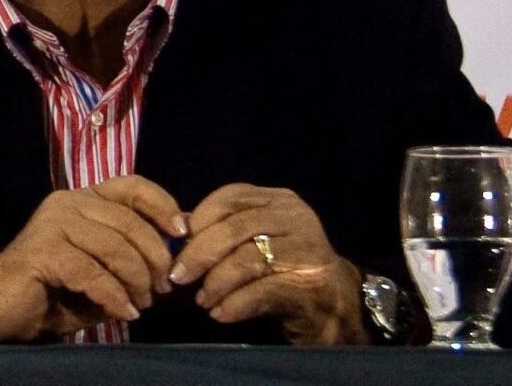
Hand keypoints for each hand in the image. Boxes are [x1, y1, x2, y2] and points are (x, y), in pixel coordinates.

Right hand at [0, 175, 187, 340]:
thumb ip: (134, 253)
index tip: (182, 234)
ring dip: (137, 280)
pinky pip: (92, 272)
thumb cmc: (53, 290)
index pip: (133, 186)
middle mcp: (69, 202)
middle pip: (129, 220)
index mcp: (85, 198)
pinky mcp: (43, 249)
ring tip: (142, 304)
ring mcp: (54, 222)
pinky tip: (124, 312)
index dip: (163, 205)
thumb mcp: (102, 268)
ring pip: (114, 246)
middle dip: (154, 258)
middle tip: (163, 289)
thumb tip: (180, 244)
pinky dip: (114, 295)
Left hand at [170, 183, 367, 344]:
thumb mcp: (255, 241)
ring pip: (247, 260)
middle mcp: (296, 217)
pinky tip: (220, 313)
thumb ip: (221, 230)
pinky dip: (235, 304)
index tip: (178, 243)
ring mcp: (307, 249)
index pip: (231, 197)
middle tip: (178, 277)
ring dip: (216, 283)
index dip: (199, 219)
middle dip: (200, 253)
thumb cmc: (285, 270)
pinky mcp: (310, 284)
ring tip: (203, 300)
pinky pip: (262, 291)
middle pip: (235, 228)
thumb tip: (178, 227)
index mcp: (279, 200)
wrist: (334, 306)